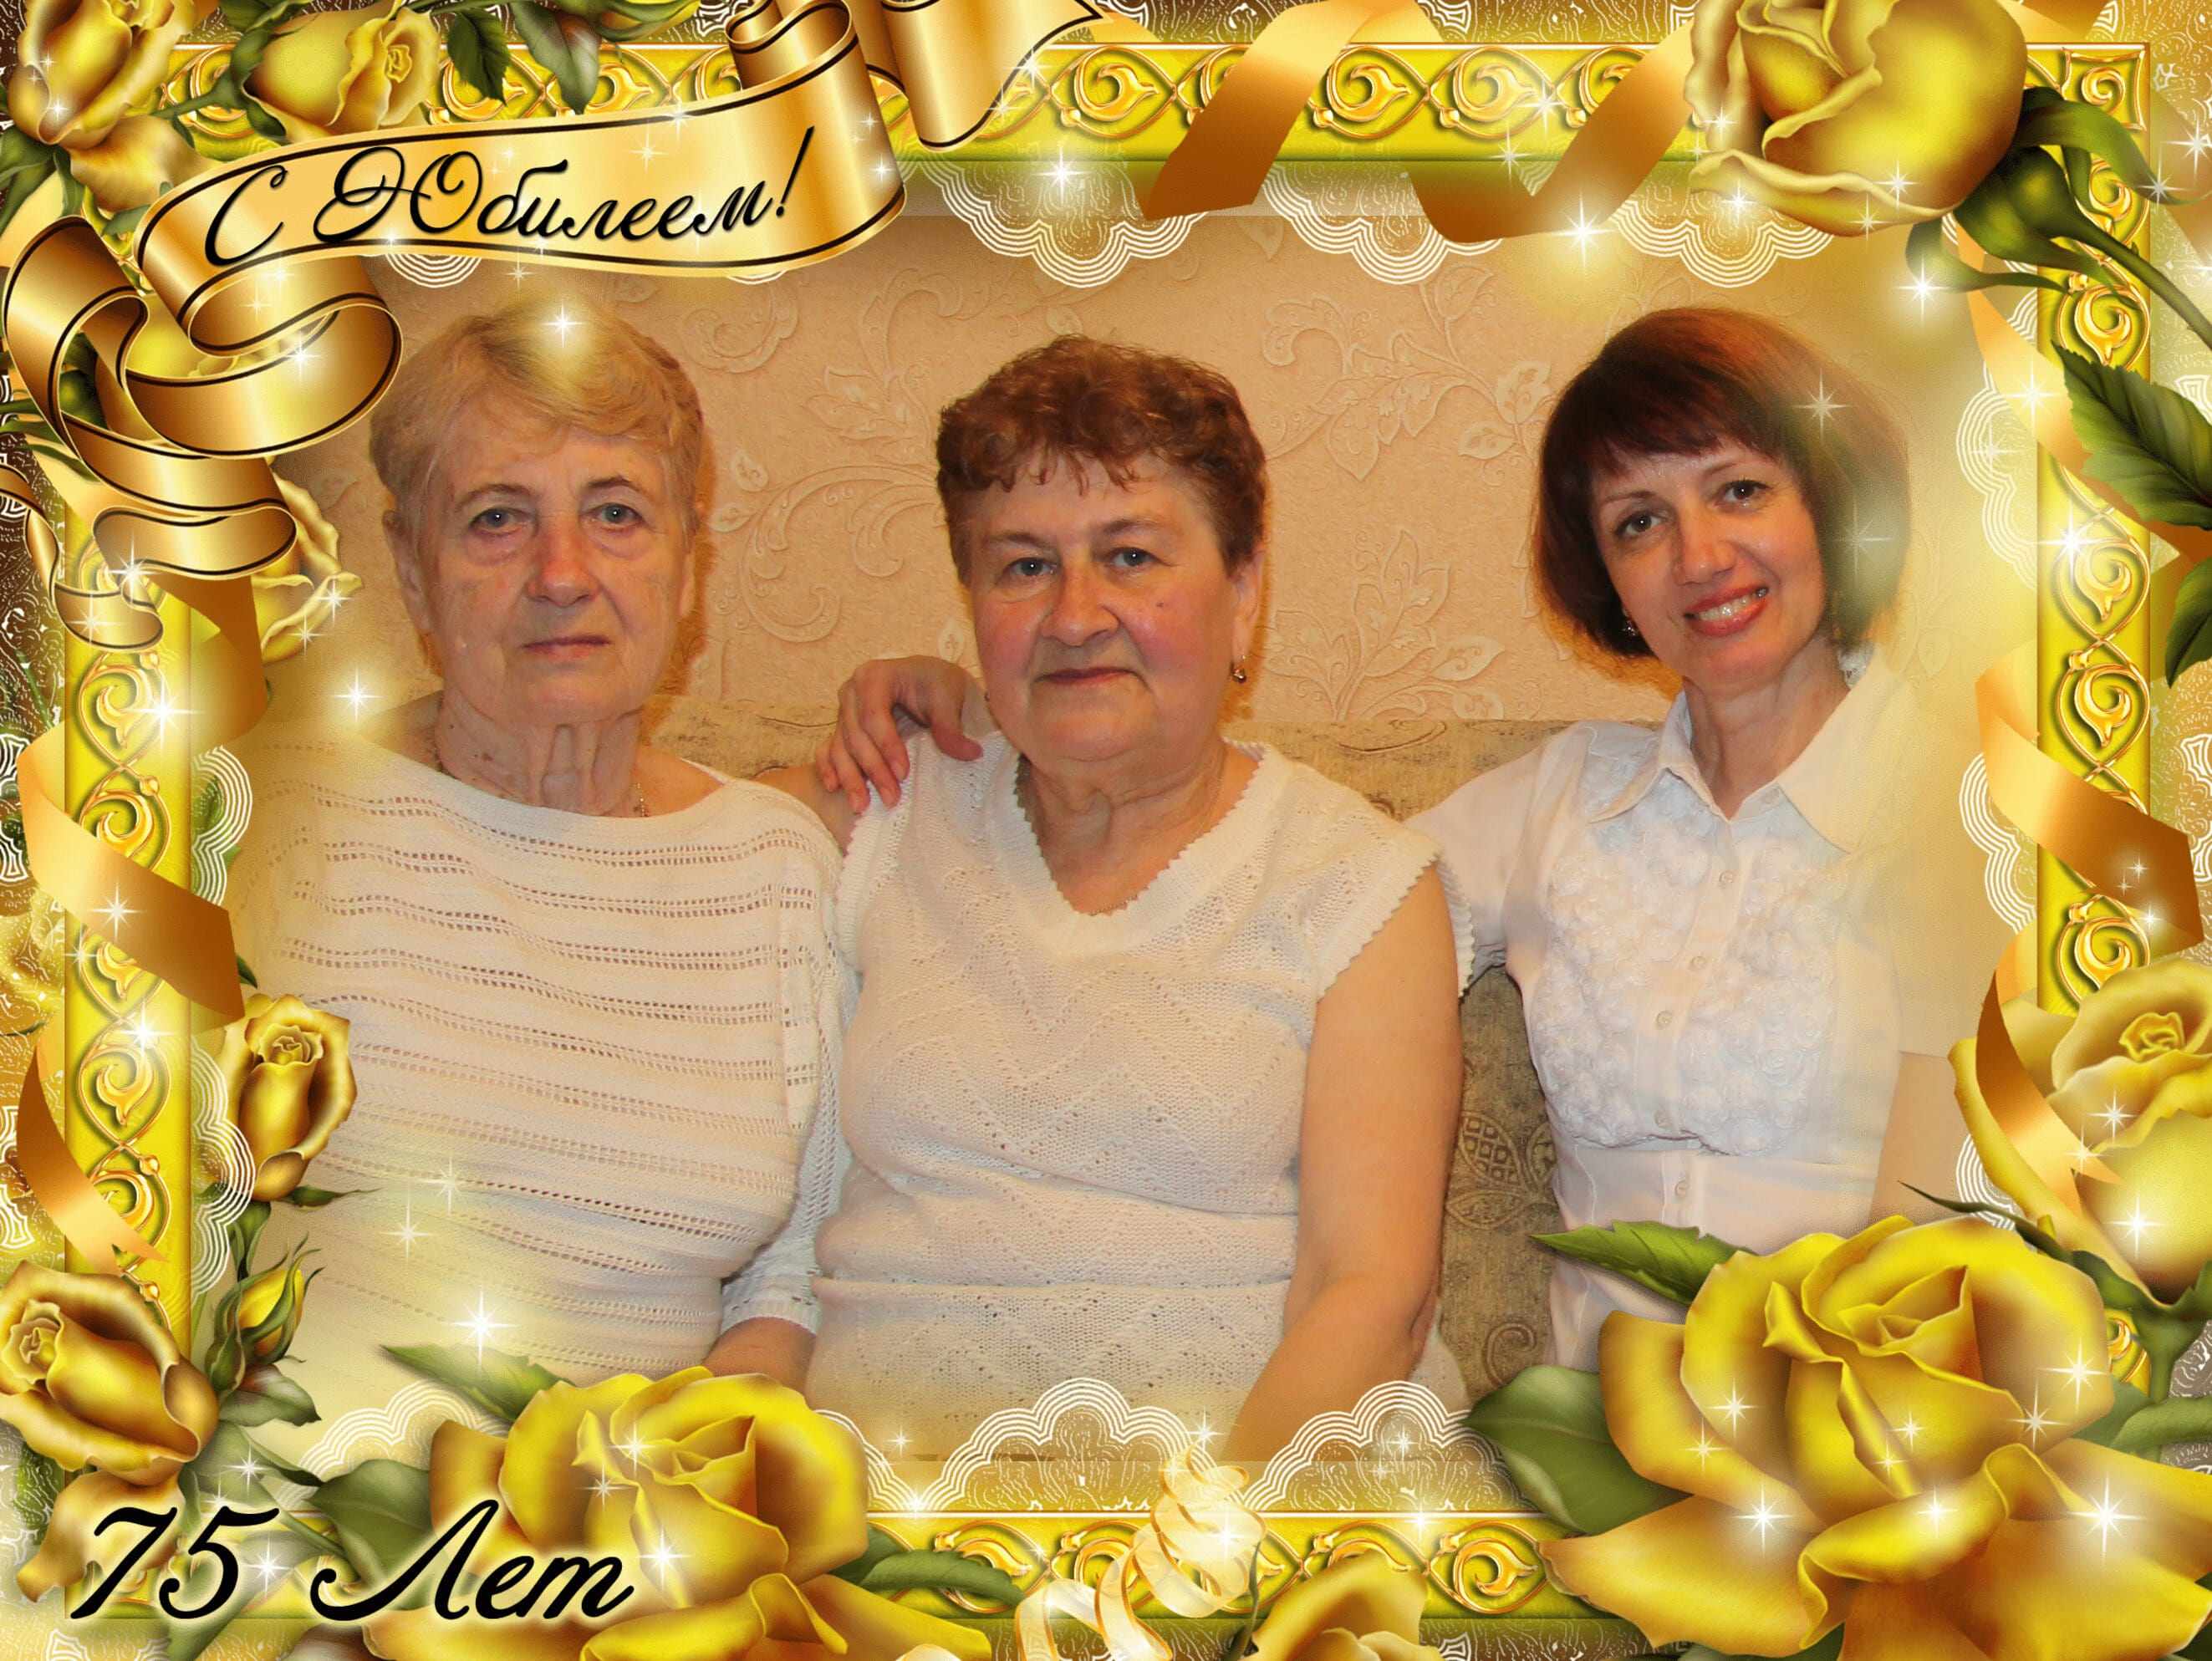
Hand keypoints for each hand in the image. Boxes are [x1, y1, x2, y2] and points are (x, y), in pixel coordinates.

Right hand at [815, 655, 983, 812]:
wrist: (927, 679)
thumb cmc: (936, 683)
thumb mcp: (948, 697)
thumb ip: (952, 726)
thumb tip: (970, 753)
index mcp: (875, 676)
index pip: (874, 715)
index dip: (886, 746)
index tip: (903, 774)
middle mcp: (852, 692)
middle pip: (856, 735)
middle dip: (872, 769)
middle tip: (891, 798)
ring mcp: (843, 711)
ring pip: (840, 746)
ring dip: (850, 778)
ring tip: (862, 806)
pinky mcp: (841, 727)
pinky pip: (828, 748)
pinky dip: (828, 768)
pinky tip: (835, 788)